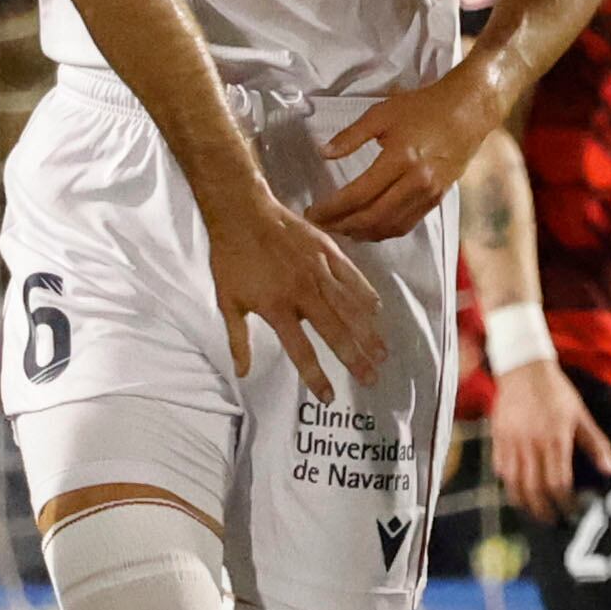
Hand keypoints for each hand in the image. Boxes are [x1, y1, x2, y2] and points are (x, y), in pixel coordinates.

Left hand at [202, 187, 384, 402]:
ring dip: (367, 332)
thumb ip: (238, 339)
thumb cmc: (231, 258)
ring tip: (383, 352)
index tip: (329, 397)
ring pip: (348, 307)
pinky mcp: (327, 251)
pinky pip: (351, 276)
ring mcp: (318, 271)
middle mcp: (303, 293)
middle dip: (355, 359)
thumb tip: (242, 373)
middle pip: (335, 333)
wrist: (241, 212)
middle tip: (371, 379)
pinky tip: (377, 310)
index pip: (302, 351)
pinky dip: (365, 293)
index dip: (316, 377)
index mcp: (277, 308)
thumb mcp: (227, 301)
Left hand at [309, 67, 499, 241]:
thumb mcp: (382, 114)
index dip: (332, 208)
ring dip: (361, 233)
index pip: (358, 194)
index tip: (312, 211)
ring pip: (389, 226)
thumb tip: (324, 153)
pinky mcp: (437, 199)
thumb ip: (351, 136)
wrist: (468, 111)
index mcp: (400, 158)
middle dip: (342, 225)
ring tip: (339, 230)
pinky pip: (406, 224)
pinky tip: (368, 229)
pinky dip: (383, 231)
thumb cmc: (423, 108)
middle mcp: (416, 182)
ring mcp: (428, 194)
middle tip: (320, 226)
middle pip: (372, 216)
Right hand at [490, 352, 610, 521]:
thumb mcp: (581, 415)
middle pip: (535, 489)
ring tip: (534, 512)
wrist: (523, 369)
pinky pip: (500, 469)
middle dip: (544, 510)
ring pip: (515, 484)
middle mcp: (532, 445)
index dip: (564, 502)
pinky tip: (517, 491)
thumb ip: (596, 444)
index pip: (558, 482)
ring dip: (525, 503)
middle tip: (552, 521)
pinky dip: (509, 484)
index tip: (572, 511)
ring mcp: (512, 443)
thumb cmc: (556, 392)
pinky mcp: (498, 438)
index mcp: (555, 440)